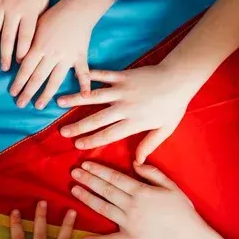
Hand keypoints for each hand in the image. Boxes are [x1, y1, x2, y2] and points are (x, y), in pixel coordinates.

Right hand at [0, 0, 49, 71]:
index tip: (20, 64)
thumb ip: (37, 21)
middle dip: (6, 55)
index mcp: (29, 11)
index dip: (22, 51)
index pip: (26, 36)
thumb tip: (35, 43)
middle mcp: (13, 9)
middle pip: (8, 37)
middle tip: (4, 68)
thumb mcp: (44, 3)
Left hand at [9, 0, 98, 108]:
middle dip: (27, 92)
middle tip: (20, 104)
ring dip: (46, 94)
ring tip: (39, 106)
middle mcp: (52, 54)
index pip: (25, 68)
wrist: (78, 8)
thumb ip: (28, 43)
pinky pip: (83, 73)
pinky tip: (84, 97)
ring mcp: (67, 57)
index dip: (18, 82)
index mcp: (39, 46)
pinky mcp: (80, 57)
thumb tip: (18, 59)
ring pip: (55, 80)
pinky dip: (85, 84)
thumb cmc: (54, 14)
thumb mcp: (36, 25)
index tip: (12, 92)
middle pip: (37, 77)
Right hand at [55, 63, 200, 162]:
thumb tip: (138, 162)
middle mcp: (125, 107)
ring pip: (95, 96)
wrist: (180, 78)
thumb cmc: (174, 105)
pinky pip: (104, 75)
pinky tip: (78, 77)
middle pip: (98, 119)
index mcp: (135, 122)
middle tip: (62, 132)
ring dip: (76, 99)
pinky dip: (91, 76)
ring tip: (59, 102)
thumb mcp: (165, 129)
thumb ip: (149, 144)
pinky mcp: (123, 75)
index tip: (77, 145)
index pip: (109, 134)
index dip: (92, 140)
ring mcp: (123, 90)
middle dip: (78, 126)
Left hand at [70, 161, 205, 238]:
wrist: (189, 237)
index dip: (98, 170)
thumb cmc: (182, 210)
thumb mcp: (171, 186)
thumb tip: (135, 163)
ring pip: (103, 208)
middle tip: (73, 172)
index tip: (85, 164)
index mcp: (141, 192)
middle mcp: (131, 206)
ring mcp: (129, 224)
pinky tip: (83, 238)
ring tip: (74, 190)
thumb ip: (152, 173)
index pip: (114, 178)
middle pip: (105, 190)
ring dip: (87, 199)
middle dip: (88, 180)